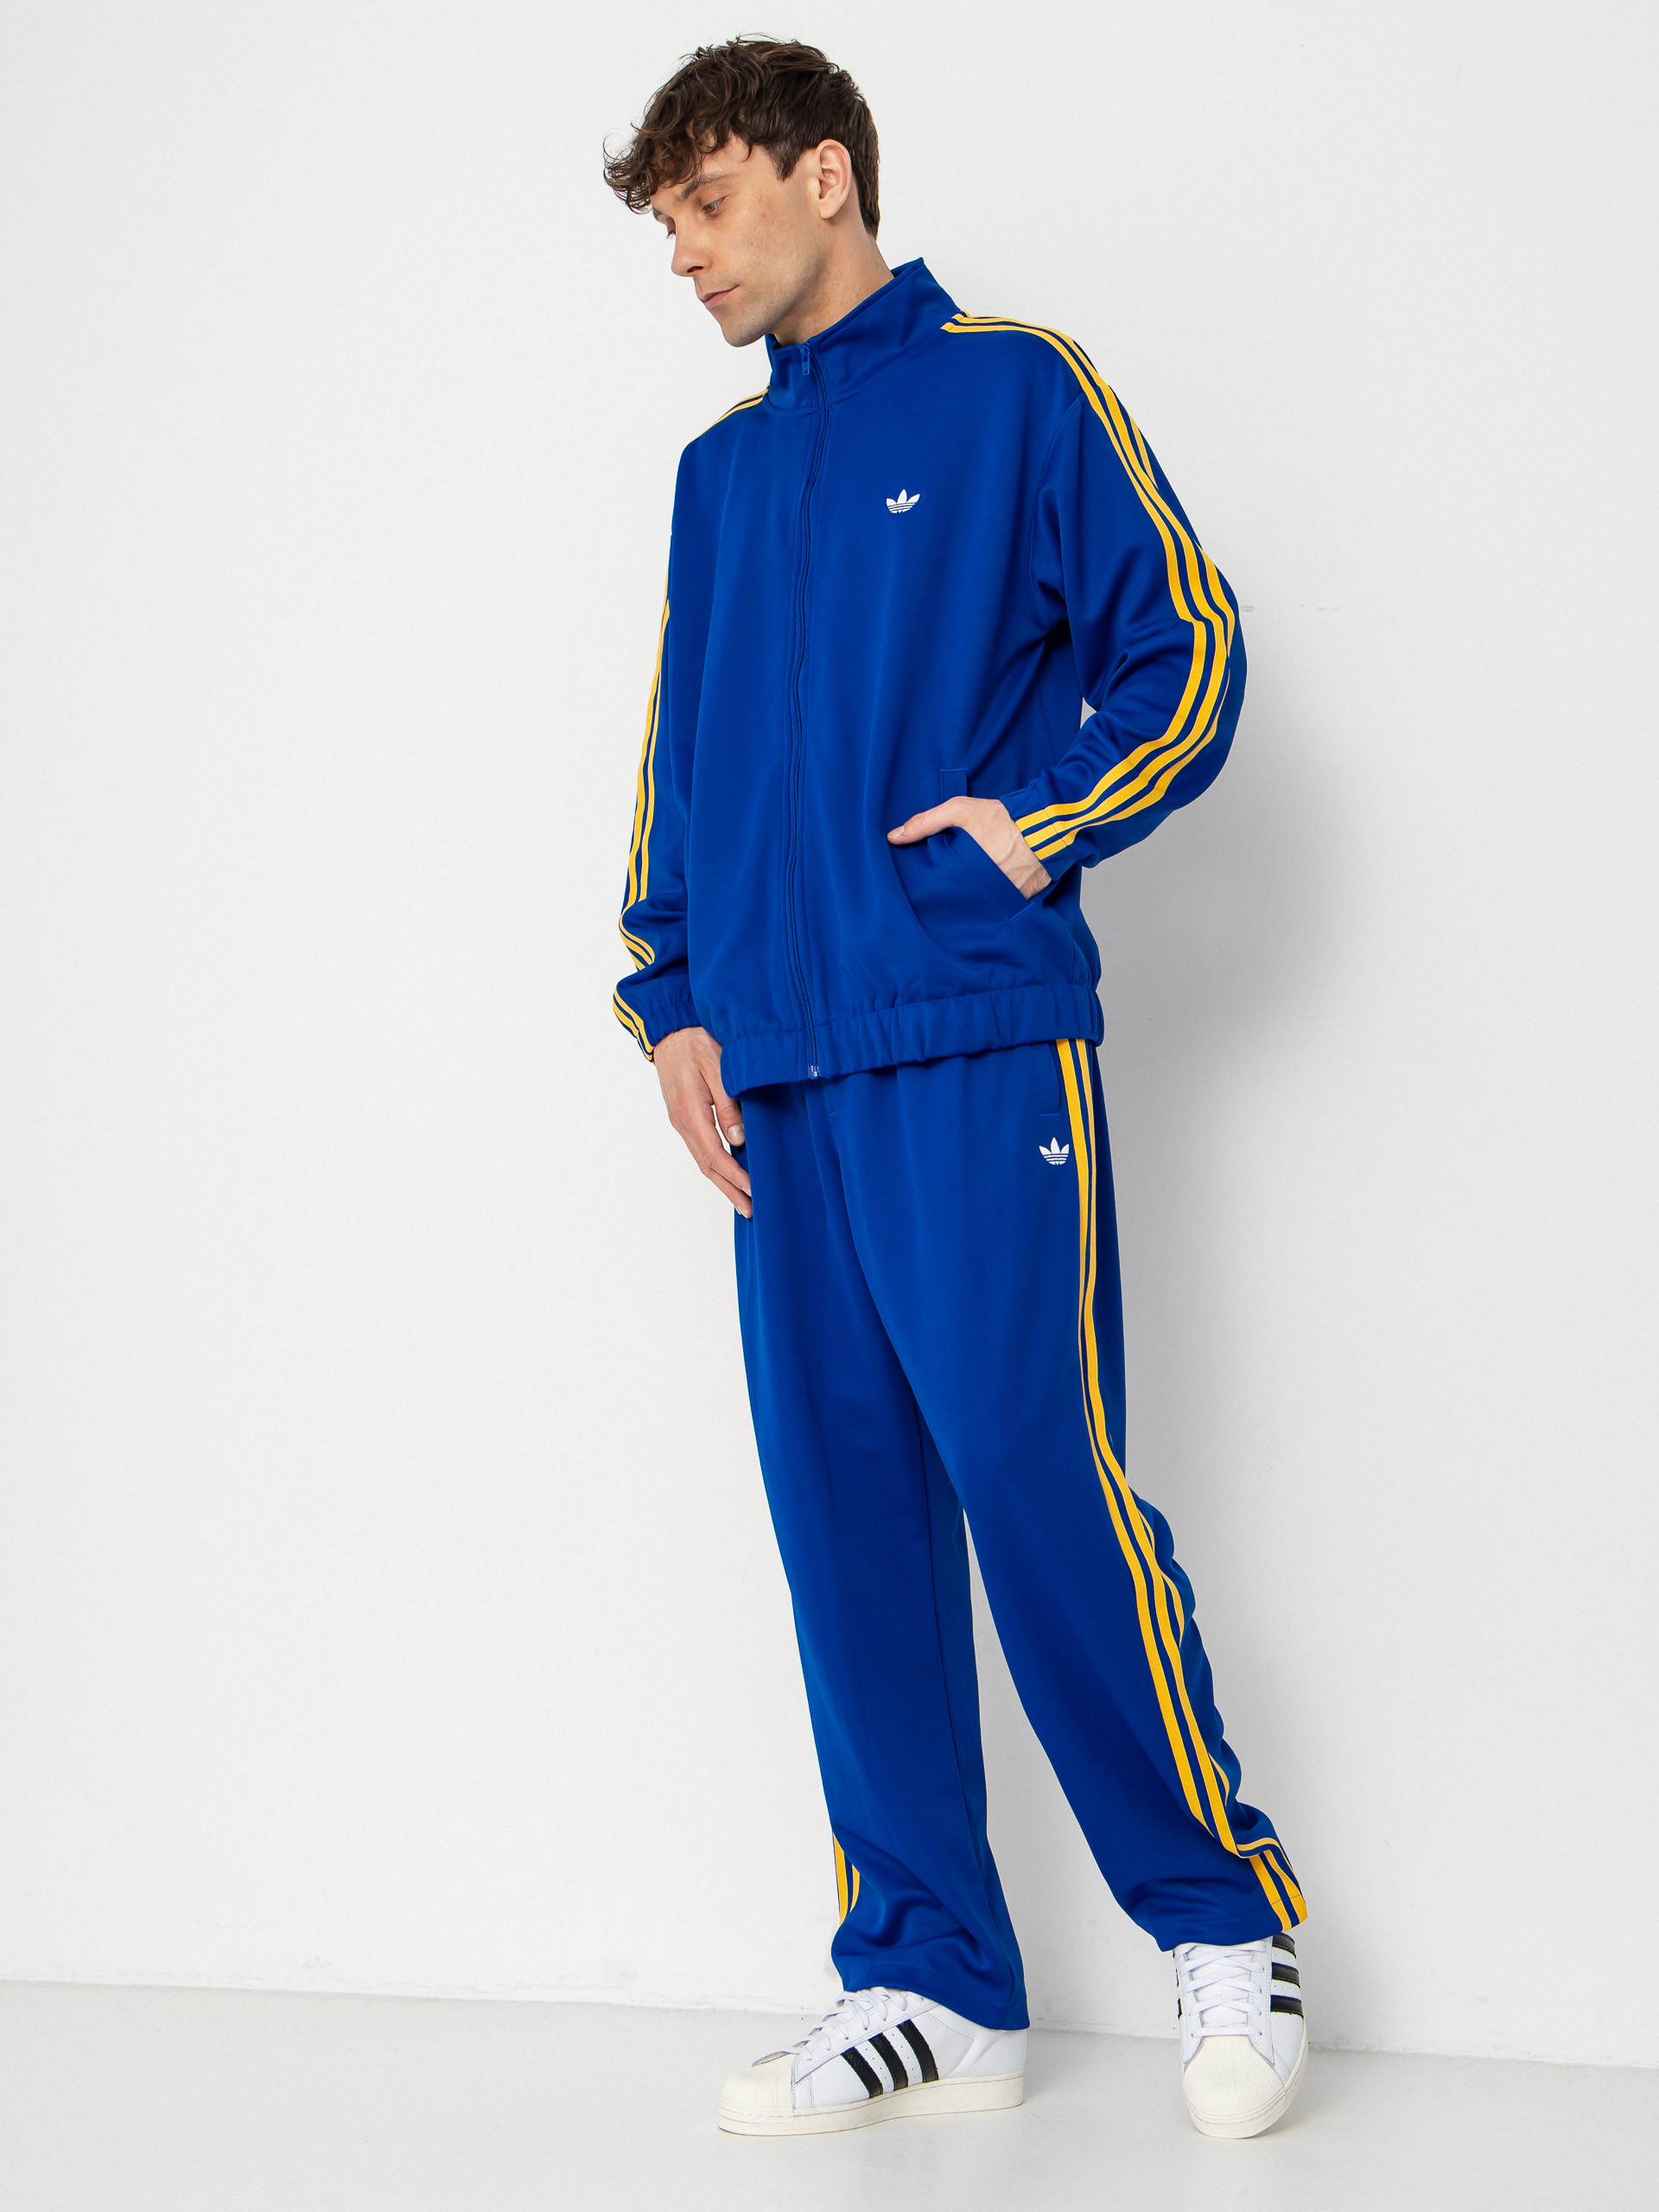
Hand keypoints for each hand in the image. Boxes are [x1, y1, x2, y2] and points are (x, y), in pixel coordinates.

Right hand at [653, 1026, 751, 1217]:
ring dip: (721, 1181)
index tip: (753, 1190)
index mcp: (690, 1112)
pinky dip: (714, 1165)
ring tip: (740, 1199)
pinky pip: (699, 1148)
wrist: (670, 1030)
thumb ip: (729, 1105)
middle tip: (749, 1209)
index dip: (735, 1176)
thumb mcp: (718, 1068)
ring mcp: (680, 1120)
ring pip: (701, 1159)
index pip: (715, 1155)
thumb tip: (739, 1139)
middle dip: (728, 1189)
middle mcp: (682, 1122)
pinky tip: (726, 1171)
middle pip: (706, 1165)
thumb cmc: (695, 1043)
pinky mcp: (683, 1115)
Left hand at [886, 795, 1050, 897]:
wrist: (1046, 826)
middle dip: (953, 896)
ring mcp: (1004, 897)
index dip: (933, 890)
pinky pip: (1004, 905)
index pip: (940, 891)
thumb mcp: (960, 811)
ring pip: (982, 904)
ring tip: (969, 892)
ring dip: (975, 899)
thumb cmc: (1002, 817)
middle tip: (949, 890)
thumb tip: (893, 837)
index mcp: (965, 872)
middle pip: (960, 900)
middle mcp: (984, 889)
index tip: (926, 888)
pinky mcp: (1023, 899)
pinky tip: (992, 892)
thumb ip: (926, 822)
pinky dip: (998, 900)